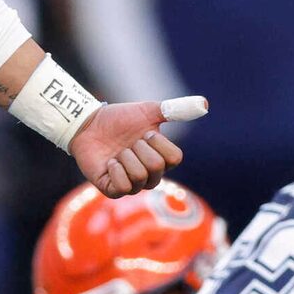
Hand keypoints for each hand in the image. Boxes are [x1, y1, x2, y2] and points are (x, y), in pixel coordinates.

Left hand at [72, 96, 204, 198]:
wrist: (89, 123)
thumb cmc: (119, 118)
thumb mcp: (148, 110)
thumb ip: (175, 110)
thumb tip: (205, 104)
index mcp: (161, 158)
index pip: (175, 158)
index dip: (159, 143)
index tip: (145, 133)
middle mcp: (149, 175)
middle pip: (157, 167)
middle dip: (139, 148)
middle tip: (128, 143)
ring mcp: (131, 184)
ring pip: (140, 177)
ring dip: (126, 158)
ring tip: (117, 152)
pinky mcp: (112, 190)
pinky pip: (123, 188)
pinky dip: (116, 170)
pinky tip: (110, 162)